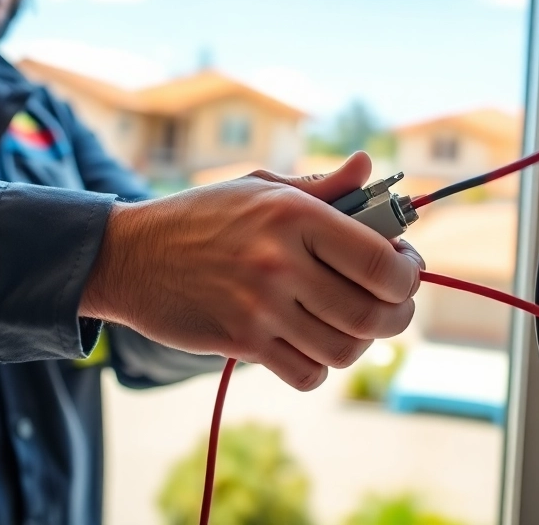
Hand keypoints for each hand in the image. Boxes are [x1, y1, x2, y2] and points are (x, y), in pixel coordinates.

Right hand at [80, 152, 423, 390]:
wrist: (131, 254)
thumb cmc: (201, 216)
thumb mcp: (259, 188)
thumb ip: (321, 187)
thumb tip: (366, 165)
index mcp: (294, 214)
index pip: (379, 260)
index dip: (407, 274)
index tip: (404, 270)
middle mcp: (281, 262)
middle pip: (373, 313)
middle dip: (396, 315)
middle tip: (391, 306)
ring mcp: (261, 307)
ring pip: (345, 348)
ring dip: (359, 343)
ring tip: (350, 324)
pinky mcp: (241, 341)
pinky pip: (307, 373)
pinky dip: (319, 366)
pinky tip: (310, 343)